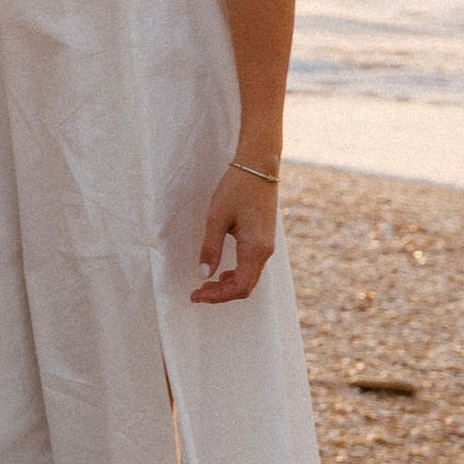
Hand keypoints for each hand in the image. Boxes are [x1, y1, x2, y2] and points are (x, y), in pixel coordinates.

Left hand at [192, 160, 279, 302]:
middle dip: (221, 294)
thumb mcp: (216, 218)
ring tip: (205, 284)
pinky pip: (252, 266)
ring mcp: (267, 245)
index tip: (196, 295)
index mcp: (255, 248)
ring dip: (228, 285)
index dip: (217, 296)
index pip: (239, 287)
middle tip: (197, 294)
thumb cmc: (236, 188)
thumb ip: (211, 248)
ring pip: (249, 277)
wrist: (258, 166)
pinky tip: (221, 271)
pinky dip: (236, 274)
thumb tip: (203, 275)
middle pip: (245, 286)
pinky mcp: (263, 239)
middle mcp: (265, 251)